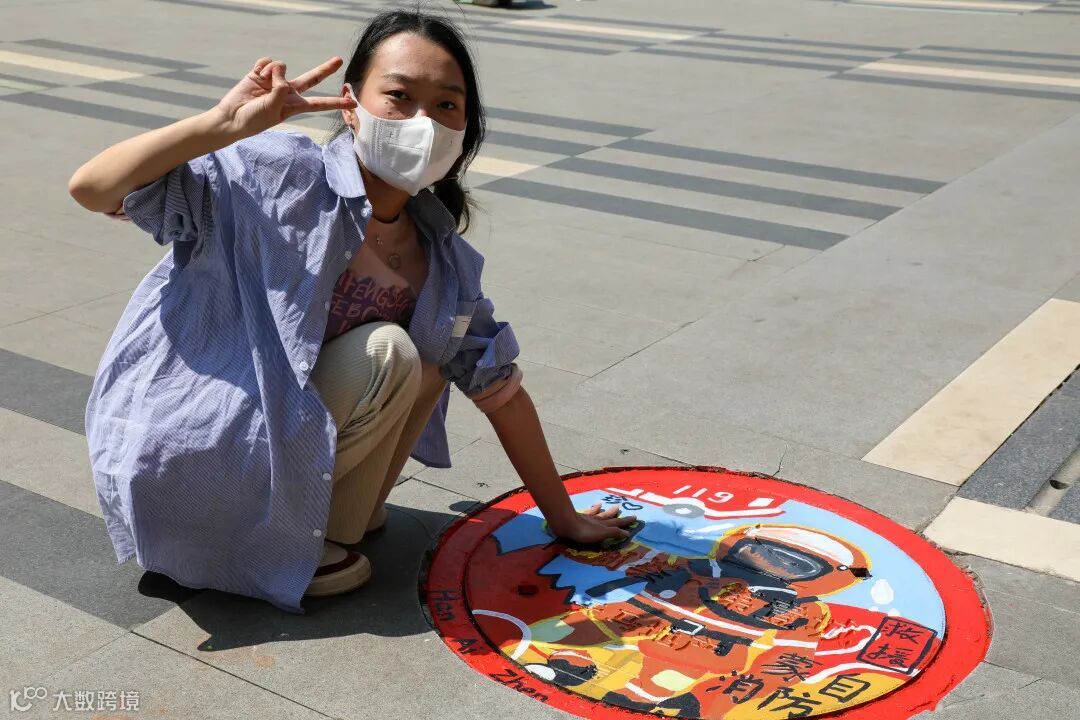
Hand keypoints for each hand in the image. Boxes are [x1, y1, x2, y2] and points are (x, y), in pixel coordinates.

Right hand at [212, 56, 356, 137]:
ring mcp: (275, 81)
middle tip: (339, 60)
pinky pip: (267, 62)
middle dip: (325, 69)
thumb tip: (281, 69)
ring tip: (264, 82)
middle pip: (312, 78)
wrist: (232, 117)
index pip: (320, 103)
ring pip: (282, 66)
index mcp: (294, 106)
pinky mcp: (261, 73)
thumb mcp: (273, 109)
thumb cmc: (254, 119)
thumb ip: (281, 90)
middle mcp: (288, 92)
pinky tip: (257, 75)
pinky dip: (262, 67)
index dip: (336, 102)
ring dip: (273, 71)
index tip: (353, 103)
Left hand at [552, 503, 637, 545]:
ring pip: (598, 513)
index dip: (625, 522)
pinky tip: (592, 505)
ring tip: (604, 504)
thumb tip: (627, 533)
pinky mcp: (578, 517)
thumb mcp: (601, 534)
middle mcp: (597, 521)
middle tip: (622, 509)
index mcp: (603, 526)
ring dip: (603, 510)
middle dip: (616, 516)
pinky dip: (591, 508)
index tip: (635, 518)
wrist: (565, 523)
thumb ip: (613, 533)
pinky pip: (587, 512)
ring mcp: (587, 518)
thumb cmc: (584, 532)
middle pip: (609, 517)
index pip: (617, 524)